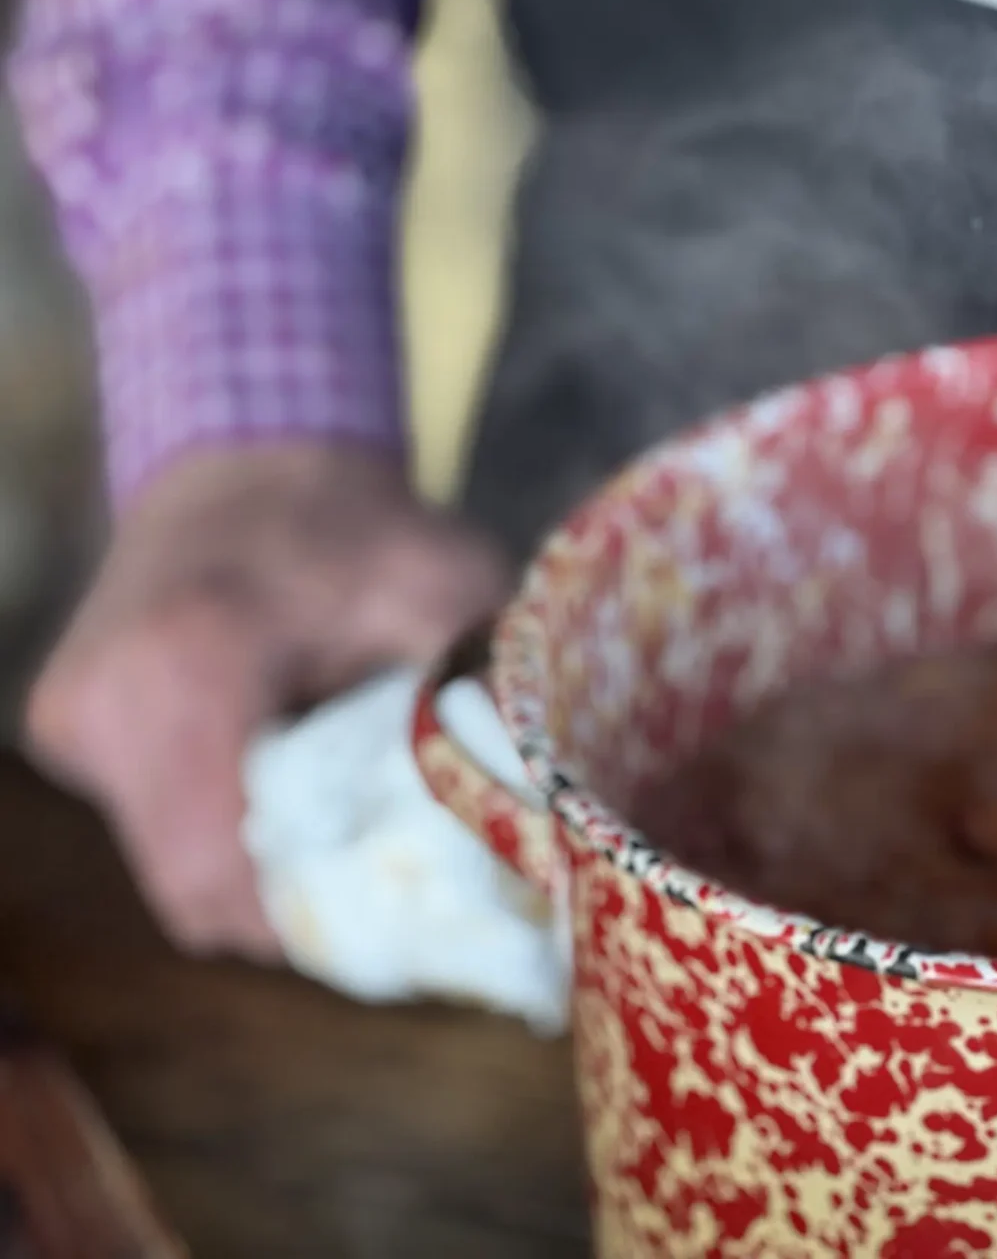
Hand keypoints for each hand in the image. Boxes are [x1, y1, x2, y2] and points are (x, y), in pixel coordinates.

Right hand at [25, 445, 508, 959]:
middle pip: (193, 895)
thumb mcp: (448, 592)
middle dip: (295, 912)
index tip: (396, 920)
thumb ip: (483, 696)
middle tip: (386, 890)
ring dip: (257, 870)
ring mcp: (71, 719)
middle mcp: (104, 701)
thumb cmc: (360, 527)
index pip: (219, 872)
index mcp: (192, 666)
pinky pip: (150, 823)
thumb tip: (548, 815)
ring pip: (168, 870)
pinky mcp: (66, 728)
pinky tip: (282, 779)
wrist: (250, 455)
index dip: (309, 923)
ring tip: (341, 827)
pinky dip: (221, 826)